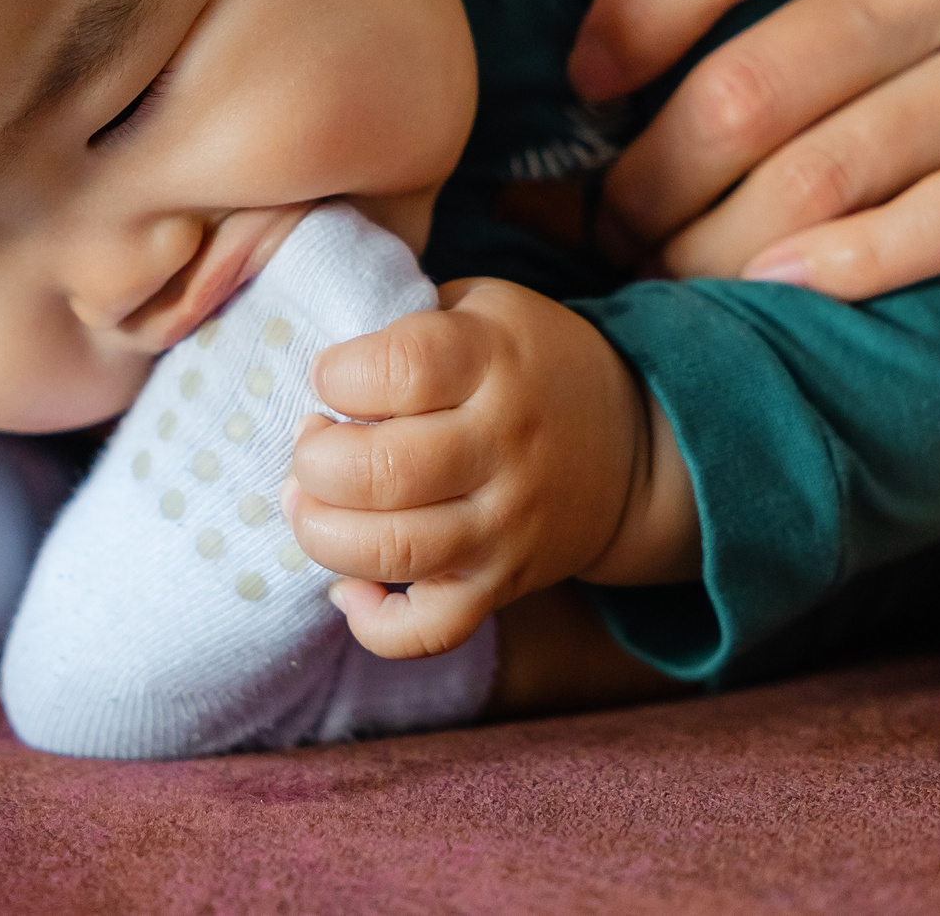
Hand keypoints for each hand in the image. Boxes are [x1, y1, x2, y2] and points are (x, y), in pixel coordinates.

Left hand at [284, 278, 697, 658]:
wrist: (629, 448)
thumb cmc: (524, 365)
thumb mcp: (482, 308)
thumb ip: (406, 323)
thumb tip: (317, 372)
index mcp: (493, 360)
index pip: (401, 368)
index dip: (338, 374)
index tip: (331, 377)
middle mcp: (503, 445)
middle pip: (383, 469)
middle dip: (314, 460)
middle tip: (312, 444)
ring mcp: (505, 524)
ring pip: (392, 552)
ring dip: (321, 533)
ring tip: (309, 503)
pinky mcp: (501, 585)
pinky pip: (429, 631)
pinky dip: (373, 622)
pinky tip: (351, 585)